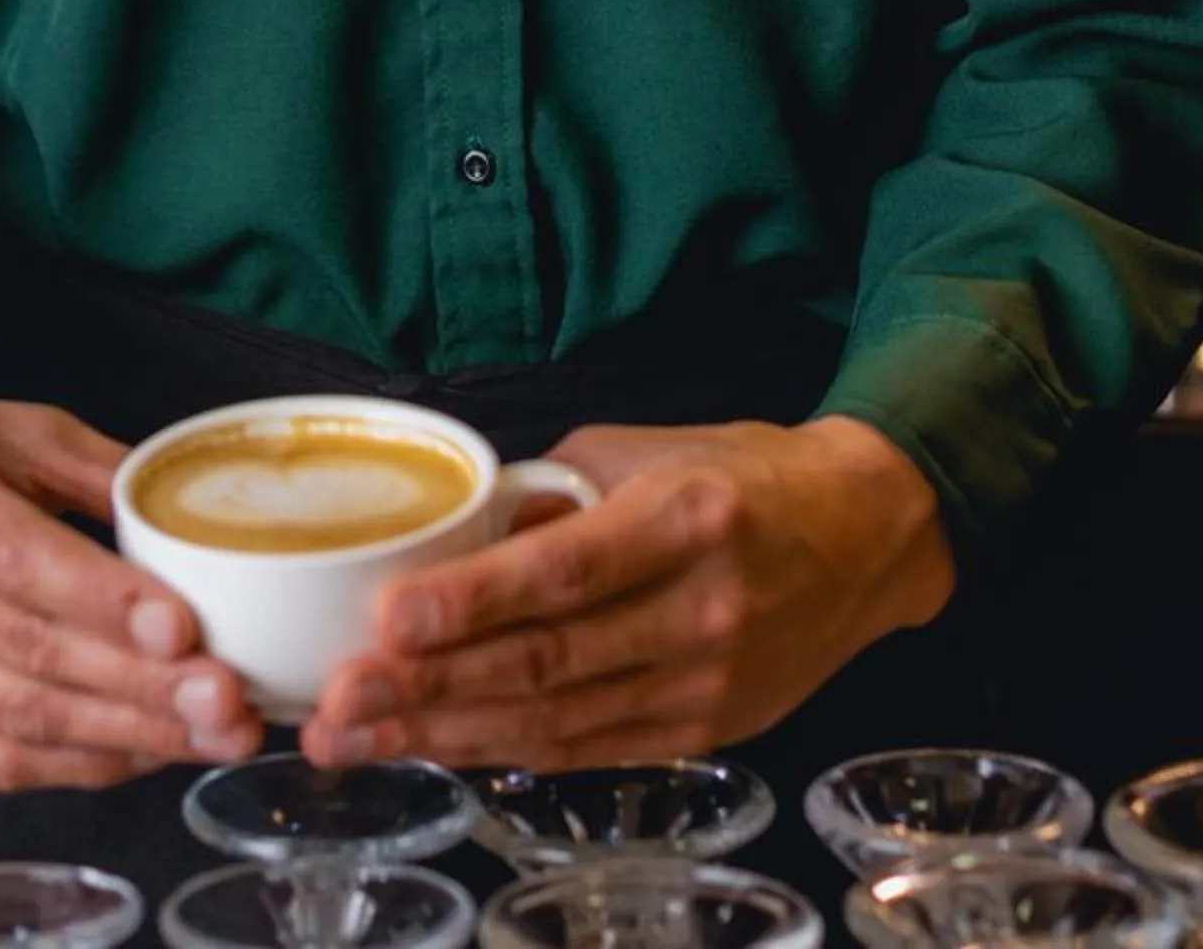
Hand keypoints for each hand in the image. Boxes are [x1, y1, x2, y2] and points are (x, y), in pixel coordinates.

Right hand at [0, 366, 263, 790]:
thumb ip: (89, 464)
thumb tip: (186, 511)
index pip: (11, 558)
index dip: (100, 600)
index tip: (182, 625)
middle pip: (23, 654)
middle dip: (138, 686)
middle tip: (228, 699)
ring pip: (12, 718)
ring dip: (121, 736)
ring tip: (206, 734)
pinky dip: (72, 763)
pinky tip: (138, 751)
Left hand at [303, 414, 953, 770]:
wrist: (866, 536)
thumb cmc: (741, 476)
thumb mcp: (645, 450)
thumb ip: (548, 494)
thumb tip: (452, 534)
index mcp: (684, 520)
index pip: (564, 572)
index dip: (472, 602)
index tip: (388, 619)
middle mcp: (699, 610)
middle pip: (546, 663)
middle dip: (429, 689)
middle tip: (337, 703)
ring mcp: (707, 683)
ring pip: (556, 722)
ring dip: (447, 735)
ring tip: (359, 737)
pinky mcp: (706, 731)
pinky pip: (589, 749)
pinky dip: (507, 752)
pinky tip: (439, 748)